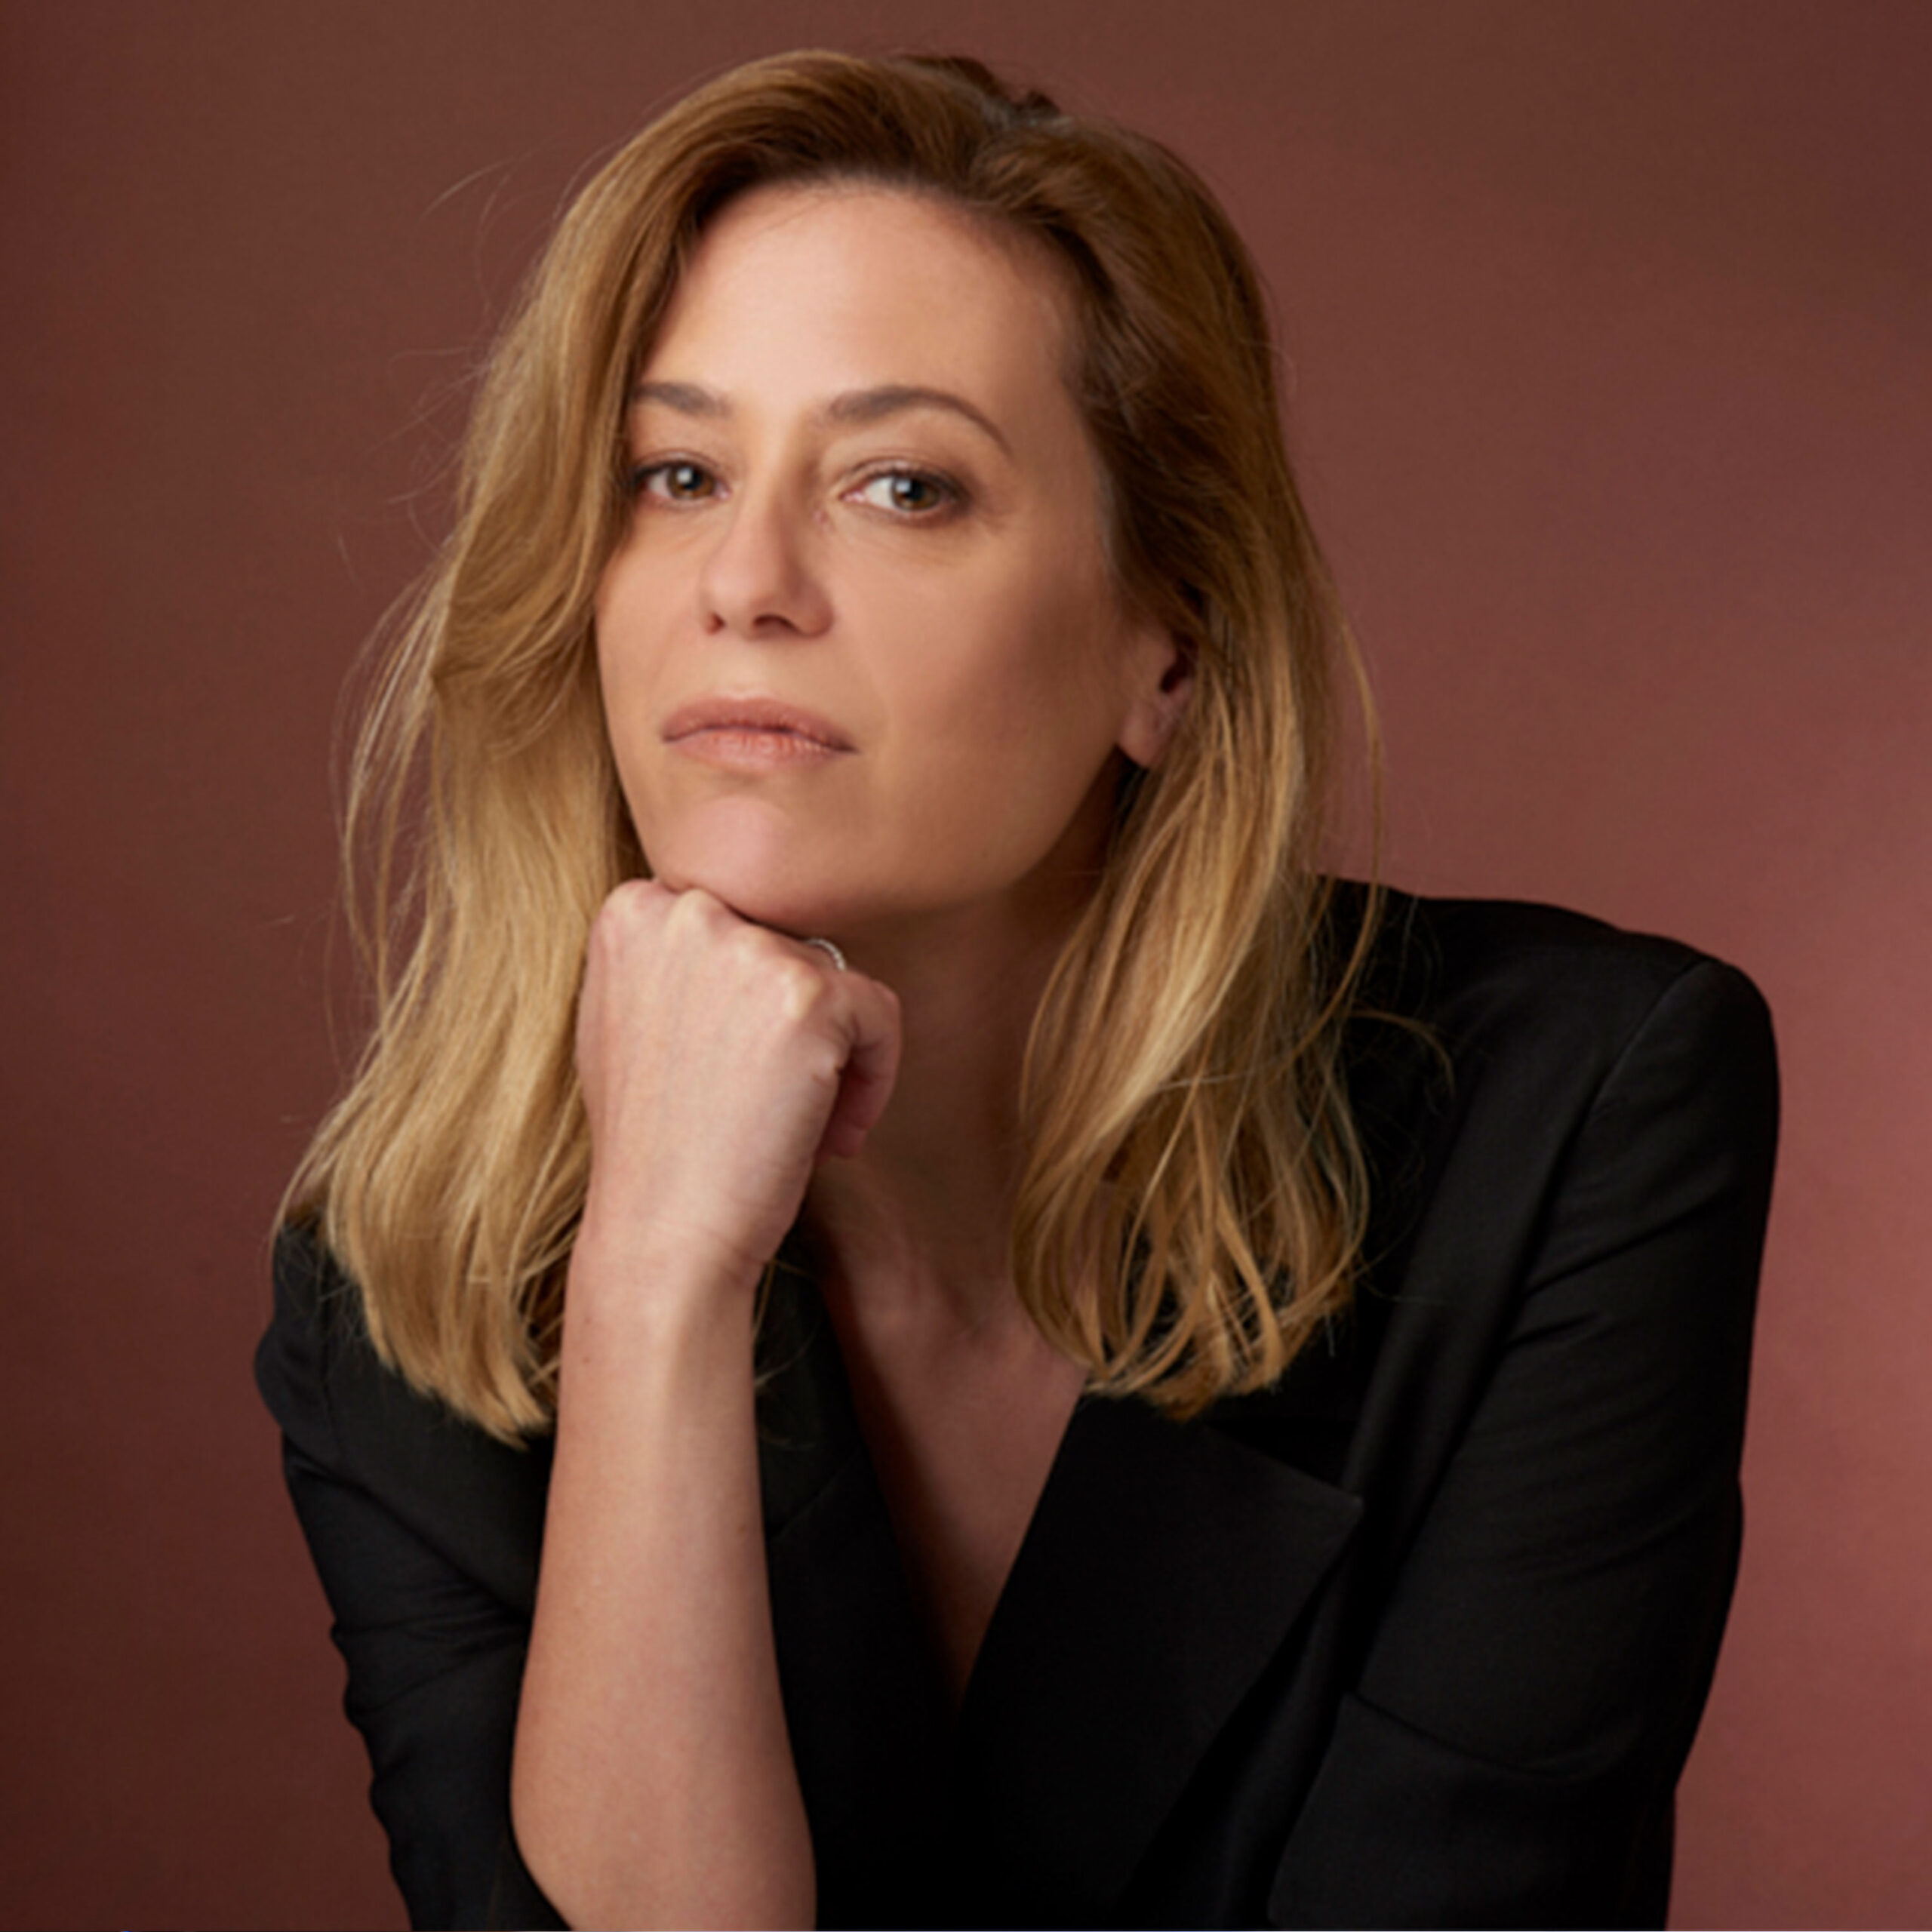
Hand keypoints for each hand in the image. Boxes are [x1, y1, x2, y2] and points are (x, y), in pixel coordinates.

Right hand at [573, 879, 900, 1287]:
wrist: (661, 1233)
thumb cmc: (654, 1143)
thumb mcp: (629, 1019)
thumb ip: (677, 960)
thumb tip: (746, 935)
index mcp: (635, 911)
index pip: (741, 926)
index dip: (752, 1005)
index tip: (744, 1072)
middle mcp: (686, 911)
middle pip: (791, 949)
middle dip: (798, 1030)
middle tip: (773, 1108)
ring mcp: (747, 948)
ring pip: (838, 982)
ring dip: (836, 1058)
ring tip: (800, 1129)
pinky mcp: (808, 994)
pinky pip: (880, 1014)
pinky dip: (875, 1077)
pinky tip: (836, 1138)